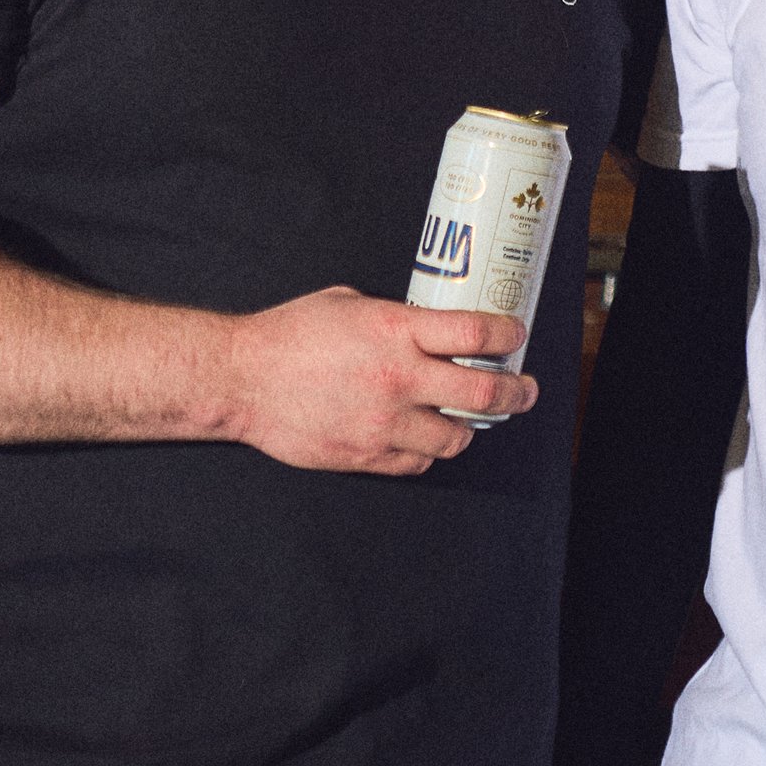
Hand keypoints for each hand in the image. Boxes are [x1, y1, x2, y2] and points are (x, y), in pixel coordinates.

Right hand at [216, 287, 534, 474]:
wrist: (240, 379)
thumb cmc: (290, 334)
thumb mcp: (351, 304)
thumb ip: (396, 318)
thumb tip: (428, 327)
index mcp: (398, 331)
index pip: (478, 335)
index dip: (508, 336)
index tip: (516, 336)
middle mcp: (399, 378)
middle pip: (483, 393)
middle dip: (516, 392)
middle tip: (525, 390)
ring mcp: (383, 422)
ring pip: (455, 437)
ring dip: (469, 427)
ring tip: (470, 419)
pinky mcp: (365, 455)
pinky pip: (417, 461)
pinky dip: (428, 450)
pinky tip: (426, 437)